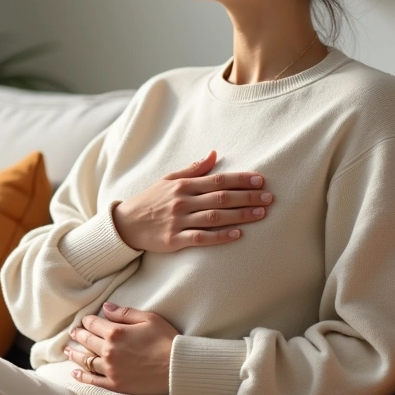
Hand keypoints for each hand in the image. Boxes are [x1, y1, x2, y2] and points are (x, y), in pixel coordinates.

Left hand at [64, 302, 179, 394]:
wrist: (177, 368)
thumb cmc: (166, 340)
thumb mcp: (148, 318)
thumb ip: (124, 313)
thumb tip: (105, 308)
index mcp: (116, 332)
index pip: (93, 324)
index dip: (87, 321)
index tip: (84, 321)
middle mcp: (109, 351)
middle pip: (86, 341)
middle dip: (78, 335)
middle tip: (72, 333)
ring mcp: (111, 369)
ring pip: (86, 360)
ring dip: (75, 354)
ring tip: (68, 351)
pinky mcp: (116, 384)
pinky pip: (93, 380)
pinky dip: (82, 376)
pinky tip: (75, 372)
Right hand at [112, 149, 272, 252]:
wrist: (125, 224)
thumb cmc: (149, 200)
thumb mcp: (168, 180)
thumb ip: (192, 169)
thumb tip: (213, 154)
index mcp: (183, 185)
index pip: (217, 180)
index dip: (240, 179)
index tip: (261, 179)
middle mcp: (182, 201)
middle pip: (220, 198)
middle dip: (247, 197)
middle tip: (269, 197)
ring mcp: (178, 221)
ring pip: (215, 217)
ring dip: (240, 215)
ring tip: (261, 214)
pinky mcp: (174, 240)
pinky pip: (201, 238)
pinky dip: (220, 236)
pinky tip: (237, 234)